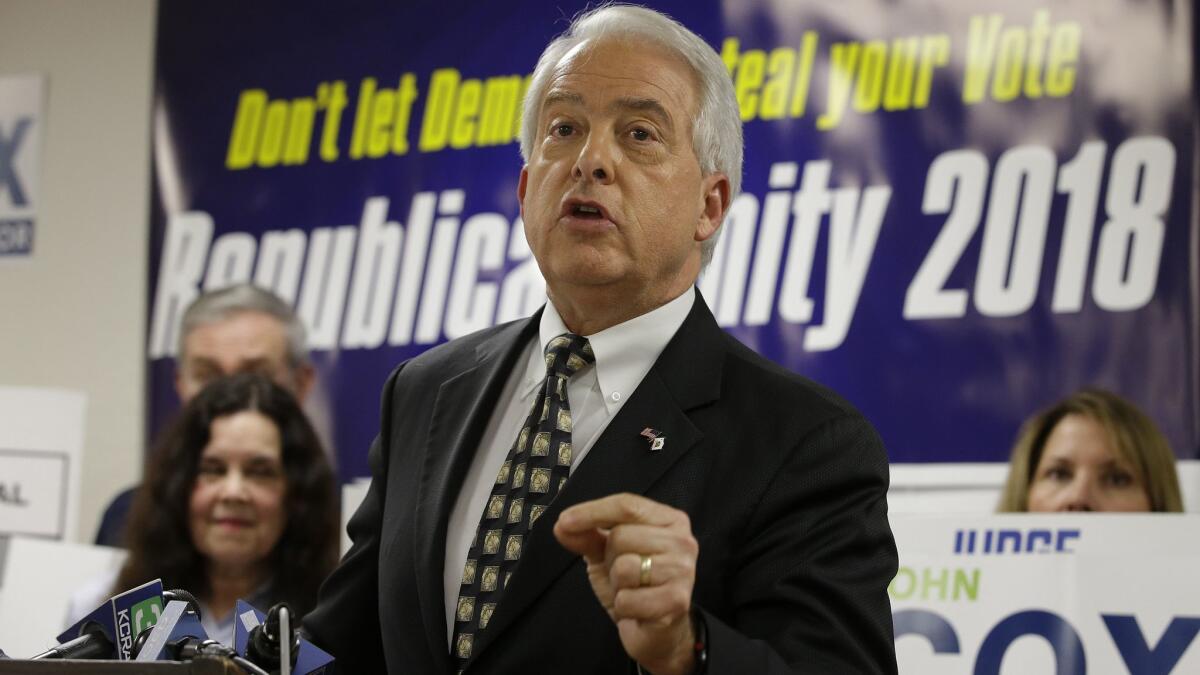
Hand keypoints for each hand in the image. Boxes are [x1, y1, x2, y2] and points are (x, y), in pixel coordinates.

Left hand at [553, 493, 698, 674]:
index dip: (592, 512)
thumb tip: (562, 525)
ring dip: (617, 585)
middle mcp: (683, 541)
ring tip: (631, 590)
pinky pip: (628, 599)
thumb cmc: (635, 585)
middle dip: (610, 559)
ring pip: (624, 568)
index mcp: (669, 520)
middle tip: (621, 573)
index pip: (627, 505)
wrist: (657, 631)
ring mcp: (683, 571)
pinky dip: (623, 607)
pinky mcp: (677, 601)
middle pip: (622, 536)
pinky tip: (637, 609)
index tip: (564, 521)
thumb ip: (586, 536)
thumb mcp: (606, 555)